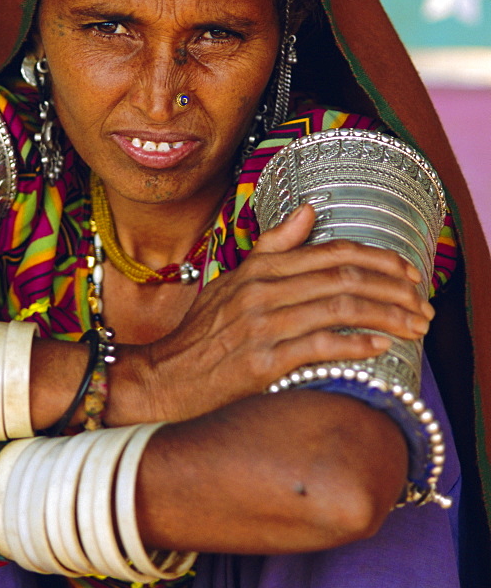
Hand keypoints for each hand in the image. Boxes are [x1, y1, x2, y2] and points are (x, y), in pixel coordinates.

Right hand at [132, 203, 432, 422]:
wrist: (165, 377)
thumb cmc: (202, 333)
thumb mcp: (234, 280)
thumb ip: (274, 246)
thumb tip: (309, 210)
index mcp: (260, 268)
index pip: (332, 252)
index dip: (378, 259)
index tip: (409, 272)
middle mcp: (263, 291)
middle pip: (345, 278)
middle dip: (394, 288)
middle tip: (423, 304)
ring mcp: (263, 325)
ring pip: (341, 309)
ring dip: (388, 316)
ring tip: (415, 326)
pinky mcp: (263, 361)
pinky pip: (320, 346)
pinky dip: (356, 345)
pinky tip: (380, 346)